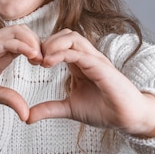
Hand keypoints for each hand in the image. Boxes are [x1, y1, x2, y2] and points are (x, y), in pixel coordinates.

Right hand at [0, 25, 42, 121]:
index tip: (49, 66)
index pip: (27, 44)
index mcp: (2, 55)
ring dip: (34, 42)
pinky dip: (22, 45)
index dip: (41, 51)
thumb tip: (26, 115)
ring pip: (19, 31)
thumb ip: (9, 99)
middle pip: (26, 32)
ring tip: (42, 59)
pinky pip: (6, 40)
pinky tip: (31, 56)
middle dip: (41, 43)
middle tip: (49, 62)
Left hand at [27, 29, 154, 136]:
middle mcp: (87, 57)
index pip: (60, 43)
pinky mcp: (101, 67)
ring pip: (72, 37)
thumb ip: (50, 109)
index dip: (43, 48)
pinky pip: (79, 53)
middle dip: (46, 42)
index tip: (31, 62)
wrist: (127, 119)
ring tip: (41, 59)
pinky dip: (62, 54)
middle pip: (65, 34)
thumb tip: (27, 117)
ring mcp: (95, 60)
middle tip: (34, 58)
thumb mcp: (70, 109)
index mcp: (80, 63)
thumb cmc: (104, 111)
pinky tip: (48, 63)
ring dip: (53, 44)